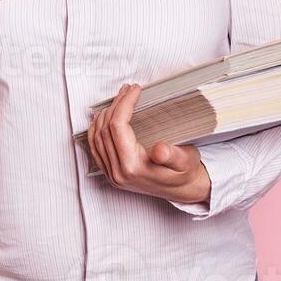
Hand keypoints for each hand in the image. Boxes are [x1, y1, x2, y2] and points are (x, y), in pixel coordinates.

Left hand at [87, 83, 211, 206]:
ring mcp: (112, 174)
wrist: (183, 190)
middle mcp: (118, 172)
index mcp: (133, 167)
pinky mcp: (111, 174)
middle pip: (106, 129)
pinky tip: (103, 117)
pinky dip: (96, 129)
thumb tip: (159, 150)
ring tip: (118, 98)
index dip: (124, 103)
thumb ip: (172, 155)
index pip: (118, 126)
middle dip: (116, 105)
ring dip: (105, 114)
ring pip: (98, 137)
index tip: (135, 89)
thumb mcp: (186, 161)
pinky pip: (95, 148)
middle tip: (128, 89)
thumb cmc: (185, 173)